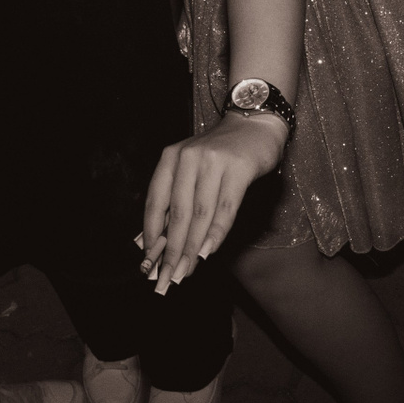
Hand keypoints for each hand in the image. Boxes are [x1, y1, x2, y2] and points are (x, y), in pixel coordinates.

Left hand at [139, 111, 287, 291]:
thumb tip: (152, 241)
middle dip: (172, 250)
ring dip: (192, 248)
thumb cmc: (221, 153)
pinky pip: (225, 208)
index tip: (149, 264)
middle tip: (168, 278)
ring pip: (199, 214)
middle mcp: (187, 158)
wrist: (255, 123)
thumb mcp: (191, 169)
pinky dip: (216, 233)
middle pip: (177, 213)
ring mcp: (212, 162)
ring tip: (187, 271)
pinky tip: (209, 251)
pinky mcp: (237, 168)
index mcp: (170, 158)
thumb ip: (175, 201)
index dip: (151, 235)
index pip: (155, 203)